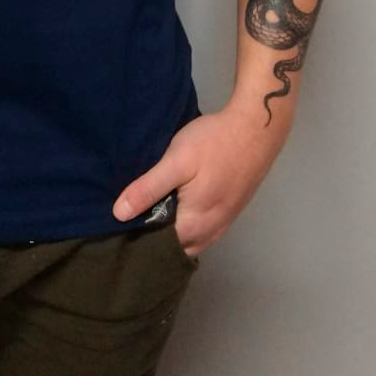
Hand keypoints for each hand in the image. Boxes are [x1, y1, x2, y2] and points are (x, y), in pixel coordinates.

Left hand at [112, 103, 289, 257]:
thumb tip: (119, 215)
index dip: (137, 239)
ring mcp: (224, 223)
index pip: (158, 247)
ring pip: (191, 240)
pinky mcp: (231, 211)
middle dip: (154, 238)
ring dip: (172, 233)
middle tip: (130, 220)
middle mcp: (211, 232)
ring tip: (149, 214)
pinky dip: (188, 226)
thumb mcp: (176, 161)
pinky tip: (175, 208)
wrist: (256, 129)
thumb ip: (148, 189)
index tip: (119, 227)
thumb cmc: (213, 143)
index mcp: (194, 225)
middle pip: (176, 247)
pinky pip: (204, 230)